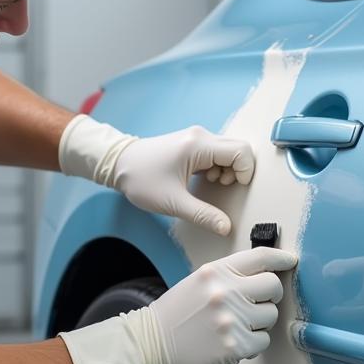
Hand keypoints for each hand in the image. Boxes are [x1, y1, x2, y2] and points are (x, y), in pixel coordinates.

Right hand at [58, 247, 297, 363]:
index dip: (281, 258)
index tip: (290, 261)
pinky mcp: (234, 346)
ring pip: (271, 316)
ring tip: (236, 325)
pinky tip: (232, 341)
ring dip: (259, 322)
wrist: (152, 342)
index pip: (260, 257)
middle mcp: (226, 293)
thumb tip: (266, 273)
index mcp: (217, 272)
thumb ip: (231, 275)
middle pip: (274, 286)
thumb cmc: (177, 312)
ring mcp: (231, 320)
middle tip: (255, 303)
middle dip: (270, 295)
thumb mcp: (200, 280)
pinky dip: (252, 344)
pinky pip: (262, 342)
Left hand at [113, 126, 253, 235]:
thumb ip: (203, 215)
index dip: (245, 171)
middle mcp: (201, 136)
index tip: (233, 187)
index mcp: (198, 145)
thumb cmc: (141, 179)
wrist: (118, 164)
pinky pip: (216, 153)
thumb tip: (226, 227)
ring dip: (227, 170)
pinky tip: (204, 179)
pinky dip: (218, 167)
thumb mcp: (173, 202)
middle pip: (238, 149)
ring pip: (228, 151)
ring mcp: (196, 139)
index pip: (241, 151)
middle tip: (222, 187)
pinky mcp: (192, 145)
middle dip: (238, 171)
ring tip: (210, 184)